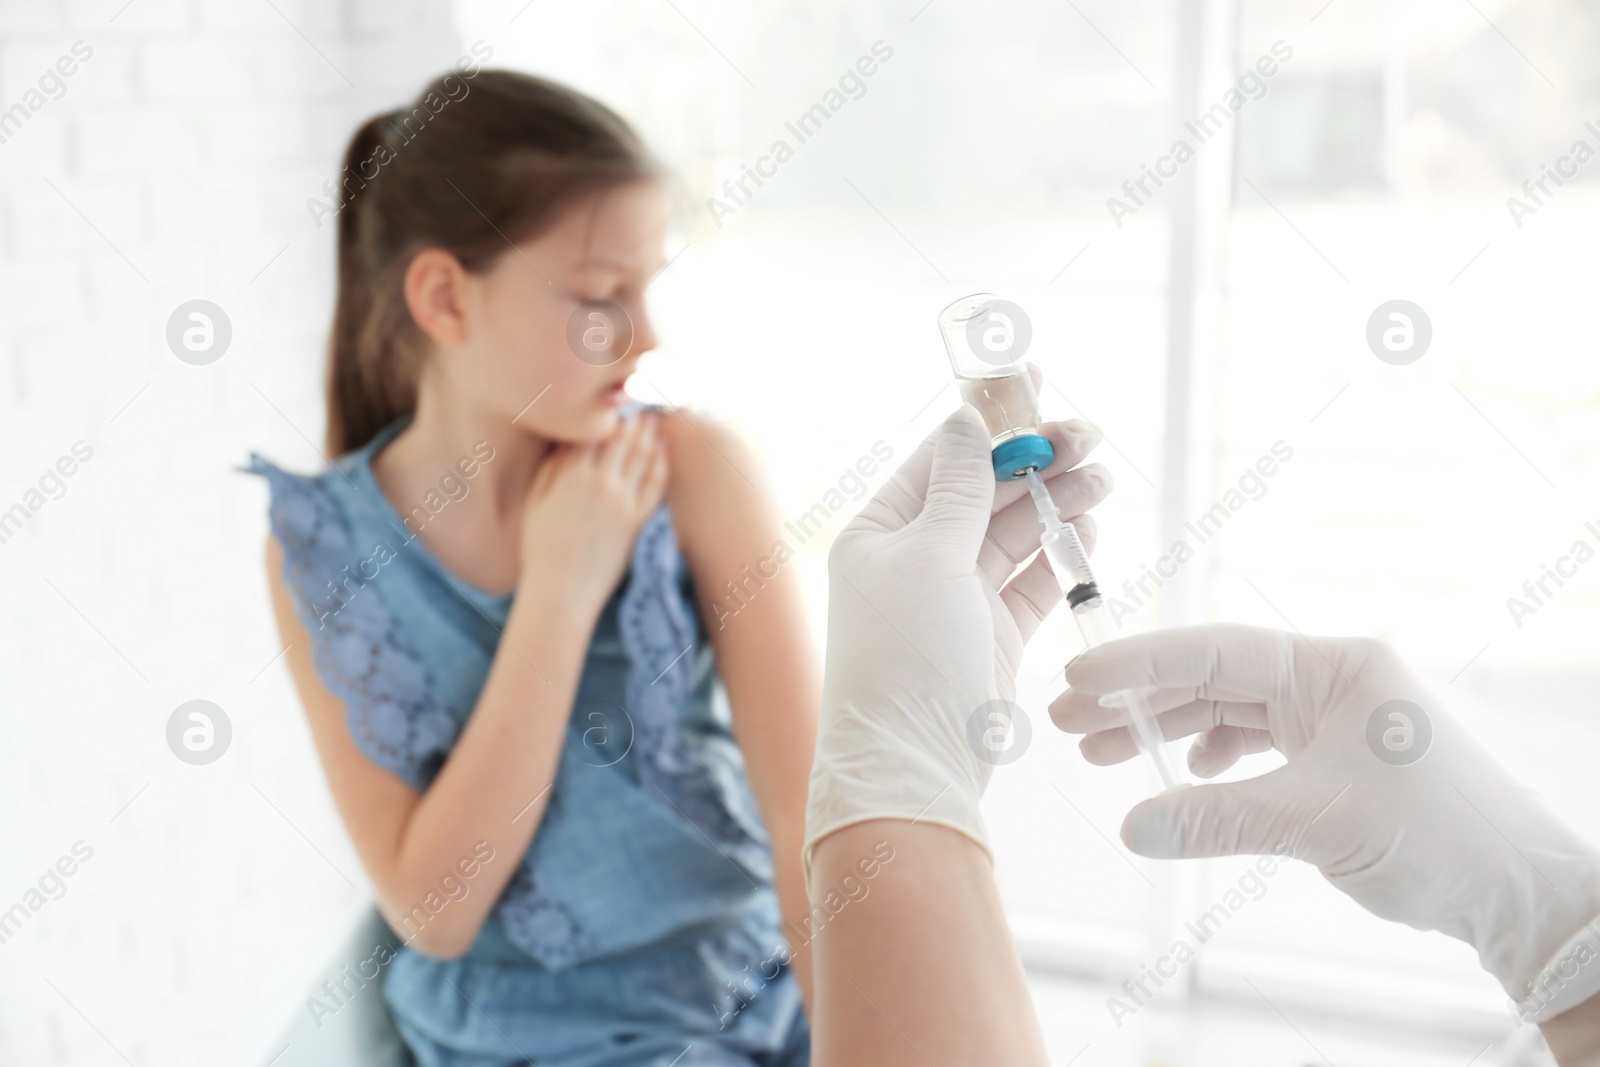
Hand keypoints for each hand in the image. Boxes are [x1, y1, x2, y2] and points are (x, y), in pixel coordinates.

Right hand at [518, 409, 667, 614]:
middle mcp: (598, 481)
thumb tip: (566, 440)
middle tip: (641, 398)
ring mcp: (621, 500)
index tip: (613, 396)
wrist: (562, 590)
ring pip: (641, 455)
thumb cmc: (540, 547)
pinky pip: (655, 484)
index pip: (592, 430)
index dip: (605, 411)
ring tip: (654, 416)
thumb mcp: (536, 501)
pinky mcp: (637, 520)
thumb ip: (552, 468)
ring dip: (649, 432)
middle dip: (631, 415)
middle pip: (620, 437)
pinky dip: (661, 463)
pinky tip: (664, 449)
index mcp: (569, 473)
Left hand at [803, 399, 1109, 875]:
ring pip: (1014, 531)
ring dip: (1056, 501)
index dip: (988, 417)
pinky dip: (1060, 552)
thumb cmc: (906, 660)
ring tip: (1100, 480)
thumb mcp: (930, 561)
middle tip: (1089, 435)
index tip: (1032, 376)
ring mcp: (956, 597)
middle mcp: (915, 559)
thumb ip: (959, 490)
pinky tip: (1087, 527)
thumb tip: (966, 421)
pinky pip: (1033, 579)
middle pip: (984, 489)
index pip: (941, 456)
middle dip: (1037, 460)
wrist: (915, 768)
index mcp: (881, 532)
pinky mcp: (993, 634)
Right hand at [1052, 623, 1599, 1022]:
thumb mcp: (1319, 821)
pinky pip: (1253, 745)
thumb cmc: (1441, 836)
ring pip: (1226, 711)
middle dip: (1140, 699)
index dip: (1142, 662)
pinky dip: (1208, 762)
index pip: (1219, 649)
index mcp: (1337, 665)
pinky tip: (1180, 777)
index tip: (1079, 675)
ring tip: (1100, 753)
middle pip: (1213, 676)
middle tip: (1068, 719)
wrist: (1517, 892)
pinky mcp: (1332, 756)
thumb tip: (1132, 825)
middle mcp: (1331, 680)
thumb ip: (1218, 817)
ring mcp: (1332, 717)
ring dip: (1165, 731)